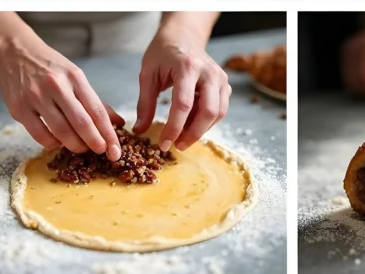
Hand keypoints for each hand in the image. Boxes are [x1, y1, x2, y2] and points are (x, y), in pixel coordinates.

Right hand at [0, 35, 122, 158]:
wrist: (13, 51)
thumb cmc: (48, 66)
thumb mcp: (74, 76)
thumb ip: (95, 101)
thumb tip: (118, 122)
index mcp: (74, 77)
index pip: (97, 111)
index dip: (108, 134)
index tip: (115, 150)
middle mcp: (55, 86)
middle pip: (81, 123)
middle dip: (95, 143)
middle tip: (101, 151)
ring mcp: (35, 97)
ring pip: (61, 132)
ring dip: (75, 145)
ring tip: (80, 147)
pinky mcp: (19, 108)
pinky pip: (40, 136)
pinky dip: (53, 144)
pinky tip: (58, 141)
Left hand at [135, 35, 229, 151]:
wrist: (182, 36)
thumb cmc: (163, 53)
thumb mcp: (147, 74)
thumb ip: (144, 103)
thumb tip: (140, 130)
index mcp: (187, 66)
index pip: (183, 105)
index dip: (174, 129)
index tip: (164, 145)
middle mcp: (209, 72)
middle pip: (208, 111)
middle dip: (193, 134)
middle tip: (177, 146)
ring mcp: (220, 78)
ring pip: (218, 113)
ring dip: (201, 131)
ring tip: (182, 138)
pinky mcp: (224, 85)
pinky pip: (220, 110)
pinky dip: (206, 122)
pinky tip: (190, 124)